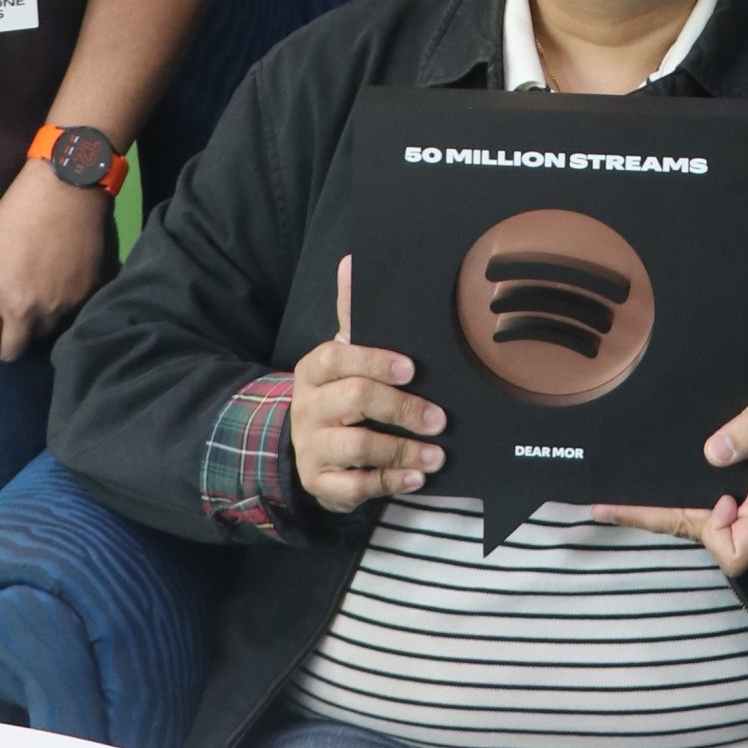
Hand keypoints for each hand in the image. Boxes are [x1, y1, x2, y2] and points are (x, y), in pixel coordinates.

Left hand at [0, 159, 109, 359]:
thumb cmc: (15, 214)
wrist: (66, 190)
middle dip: (5, 339)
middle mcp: (26, 309)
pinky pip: (66, 318)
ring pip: (40, 335)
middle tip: (9, 314)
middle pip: (11, 352)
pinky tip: (58, 282)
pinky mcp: (83, 297)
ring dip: (35, 323)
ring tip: (37, 293)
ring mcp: (58, 306)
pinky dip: (59, 308)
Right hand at [291, 257, 444, 515]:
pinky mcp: (319, 482)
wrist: (309, 446)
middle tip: (439, 419)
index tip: (412, 369)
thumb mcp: (345, 354)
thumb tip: (352, 261)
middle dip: (401, 408)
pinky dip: (388, 482)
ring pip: (358, 446)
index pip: (339, 357)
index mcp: (315, 369)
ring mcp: (311, 446)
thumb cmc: (341, 392)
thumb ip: (353, 314)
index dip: (375, 361)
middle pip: (354, 400)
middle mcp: (308, 406)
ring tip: (437, 454)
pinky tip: (416, 477)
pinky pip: (354, 486)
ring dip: (403, 450)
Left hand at [595, 380, 747, 577]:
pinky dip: (663, 504)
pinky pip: (692, 511)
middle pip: (699, 538)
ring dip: (652, 514)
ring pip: (689, 524)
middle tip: (607, 508)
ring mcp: (740, 516)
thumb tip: (713, 451)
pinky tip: (632, 494)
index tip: (718, 497)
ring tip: (606, 504)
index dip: (716, 531)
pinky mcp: (729, 503)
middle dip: (655, 521)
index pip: (735, 552)